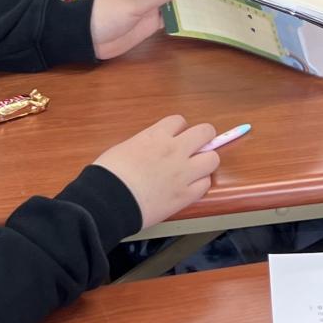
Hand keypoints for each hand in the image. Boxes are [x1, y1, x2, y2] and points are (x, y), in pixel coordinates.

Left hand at [88, 0, 182, 59]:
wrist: (91, 39)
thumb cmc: (105, 14)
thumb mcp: (134, 3)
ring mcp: (148, 9)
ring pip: (170, 4)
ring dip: (183, 5)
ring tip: (203, 4)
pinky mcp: (149, 24)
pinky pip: (167, 19)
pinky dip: (178, 19)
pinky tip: (190, 18)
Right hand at [93, 115, 219, 229]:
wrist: (109, 201)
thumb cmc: (109, 174)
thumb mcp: (125, 148)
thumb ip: (145, 145)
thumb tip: (151, 150)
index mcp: (156, 136)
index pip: (180, 121)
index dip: (179, 129)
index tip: (175, 137)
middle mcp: (175, 150)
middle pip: (205, 132)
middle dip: (203, 138)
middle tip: (196, 149)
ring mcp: (183, 172)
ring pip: (213, 158)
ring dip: (205, 162)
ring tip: (195, 170)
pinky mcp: (186, 195)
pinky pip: (206, 184)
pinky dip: (200, 185)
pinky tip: (189, 188)